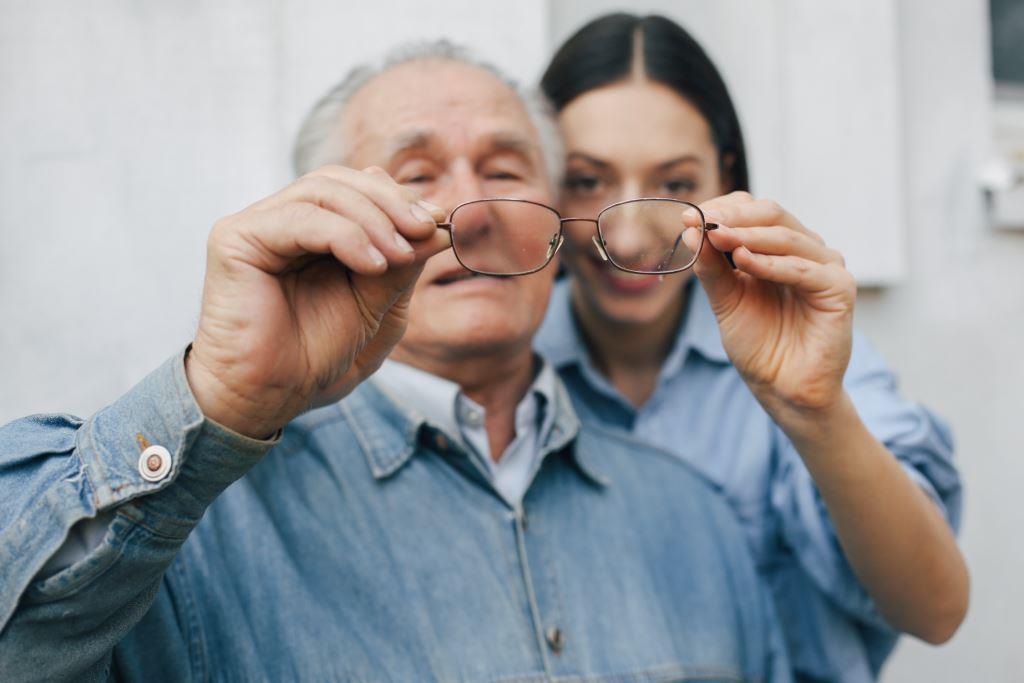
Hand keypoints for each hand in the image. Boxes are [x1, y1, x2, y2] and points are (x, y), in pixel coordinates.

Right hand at [186, 165, 448, 437]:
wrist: (271, 396)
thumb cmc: (315, 355)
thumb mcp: (376, 304)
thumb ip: (401, 263)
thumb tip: (439, 223)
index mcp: (311, 231)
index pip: (356, 188)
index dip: (399, 198)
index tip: (438, 221)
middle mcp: (281, 220)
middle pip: (340, 181)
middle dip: (391, 202)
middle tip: (426, 229)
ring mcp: (257, 226)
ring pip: (323, 190)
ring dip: (374, 218)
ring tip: (402, 253)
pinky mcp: (236, 239)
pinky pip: (301, 218)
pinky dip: (346, 235)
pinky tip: (373, 264)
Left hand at [683, 192, 855, 423]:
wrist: (782, 388)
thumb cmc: (759, 345)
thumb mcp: (726, 300)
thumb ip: (712, 268)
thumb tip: (691, 231)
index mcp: (777, 248)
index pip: (753, 211)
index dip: (722, 210)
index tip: (688, 218)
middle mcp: (804, 251)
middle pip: (771, 214)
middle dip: (733, 216)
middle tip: (703, 221)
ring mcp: (825, 266)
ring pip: (786, 237)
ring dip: (748, 235)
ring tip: (718, 237)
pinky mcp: (839, 288)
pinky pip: (803, 268)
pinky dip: (771, 263)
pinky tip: (743, 261)